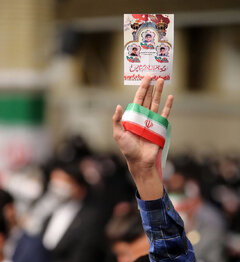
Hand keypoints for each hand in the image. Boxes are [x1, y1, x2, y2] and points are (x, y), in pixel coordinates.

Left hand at [112, 75, 172, 199]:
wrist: (139, 161)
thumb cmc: (127, 149)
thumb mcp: (118, 134)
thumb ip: (117, 120)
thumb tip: (118, 106)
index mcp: (133, 117)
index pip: (138, 99)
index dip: (142, 88)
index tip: (146, 77)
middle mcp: (142, 117)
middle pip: (148, 98)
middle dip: (151, 86)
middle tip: (155, 74)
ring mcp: (152, 121)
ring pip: (156, 103)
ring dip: (159, 92)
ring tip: (162, 80)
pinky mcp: (159, 128)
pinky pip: (165, 115)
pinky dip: (168, 106)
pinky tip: (170, 97)